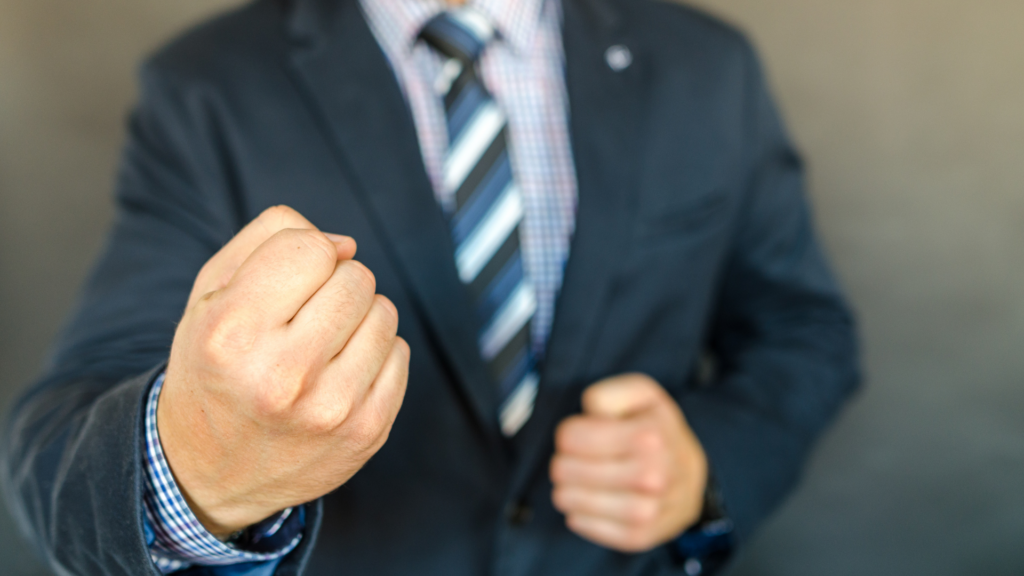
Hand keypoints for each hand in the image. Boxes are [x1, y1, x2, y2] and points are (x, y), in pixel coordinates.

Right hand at [158, 206, 409, 537]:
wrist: (210, 472)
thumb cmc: (215, 366)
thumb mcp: (211, 293)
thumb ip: (271, 238)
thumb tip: (345, 244)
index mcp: (232, 332)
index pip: (311, 248)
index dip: (303, 254)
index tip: (286, 281)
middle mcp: (282, 374)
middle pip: (355, 278)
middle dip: (333, 285)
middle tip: (302, 318)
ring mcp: (331, 408)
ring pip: (384, 313)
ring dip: (359, 318)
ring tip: (320, 346)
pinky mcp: (368, 431)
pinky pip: (400, 354)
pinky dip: (375, 355)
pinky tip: (338, 375)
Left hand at [550, 374, 707, 552]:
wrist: (692, 479)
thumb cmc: (657, 431)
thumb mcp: (641, 395)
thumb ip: (610, 393)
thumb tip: (590, 411)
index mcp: (648, 437)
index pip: (571, 438)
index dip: (568, 433)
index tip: (581, 434)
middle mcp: (651, 476)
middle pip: (566, 470)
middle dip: (563, 461)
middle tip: (575, 459)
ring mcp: (647, 511)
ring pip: (571, 501)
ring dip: (565, 489)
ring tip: (574, 481)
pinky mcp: (639, 536)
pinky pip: (585, 526)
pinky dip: (577, 514)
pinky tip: (584, 503)